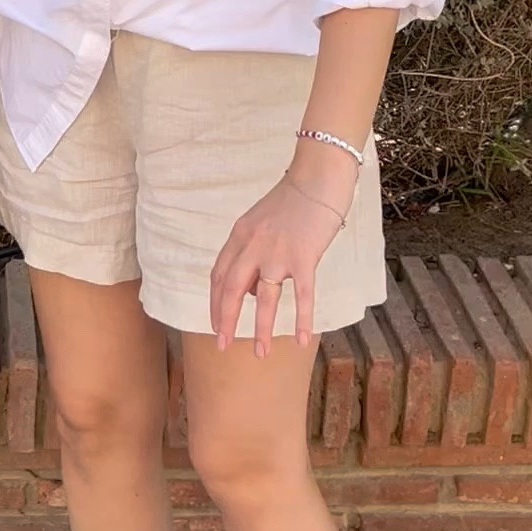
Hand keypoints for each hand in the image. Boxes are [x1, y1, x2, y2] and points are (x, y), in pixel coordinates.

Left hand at [209, 173, 345, 358]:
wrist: (317, 177)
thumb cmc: (292, 199)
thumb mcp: (260, 220)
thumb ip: (251, 249)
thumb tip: (252, 288)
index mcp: (241, 234)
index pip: (219, 274)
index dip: (214, 302)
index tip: (214, 324)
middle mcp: (253, 245)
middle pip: (231, 289)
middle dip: (224, 320)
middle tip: (222, 345)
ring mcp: (278, 252)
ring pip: (263, 298)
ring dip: (260, 329)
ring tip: (260, 353)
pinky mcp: (304, 257)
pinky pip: (302, 295)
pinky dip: (302, 320)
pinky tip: (303, 340)